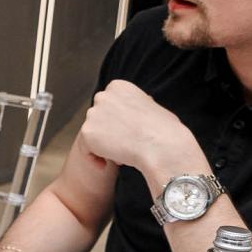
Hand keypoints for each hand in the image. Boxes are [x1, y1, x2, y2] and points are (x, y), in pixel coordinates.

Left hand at [78, 80, 206, 180]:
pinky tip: (106, 165)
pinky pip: (86, 149)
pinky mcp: (87, 132)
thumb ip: (135, 106)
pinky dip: (94, 158)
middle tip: (125, 145)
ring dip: (104, 145)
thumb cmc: (165, 130)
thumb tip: (133, 109)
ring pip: (93, 133)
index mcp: (118, 86)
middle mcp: (102, 96)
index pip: (109, 105)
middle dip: (109, 132)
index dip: (118, 121)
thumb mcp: (152, 107)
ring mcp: (93, 114)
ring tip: (122, 155)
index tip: (129, 132)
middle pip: (99, 118)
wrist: (162, 146)